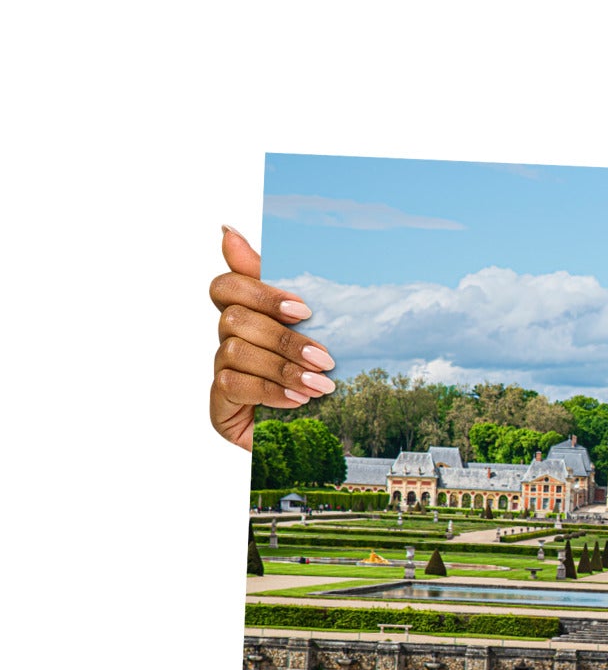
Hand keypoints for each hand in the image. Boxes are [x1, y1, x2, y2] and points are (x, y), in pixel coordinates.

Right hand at [208, 225, 335, 448]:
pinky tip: (298, 401)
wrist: (321, 441)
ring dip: (283, 368)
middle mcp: (228, 341)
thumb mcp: (316, 331)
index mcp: (250, 317)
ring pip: (234, 351)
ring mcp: (222, 373)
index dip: (259, 291)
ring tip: (321, 387)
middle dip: (284, 338)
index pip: (226, 285)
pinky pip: (232, 385)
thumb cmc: (320, 378)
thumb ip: (281, 287)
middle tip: (327, 358)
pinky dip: (270, 391)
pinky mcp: (219, 406)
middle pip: (234, 318)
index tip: (303, 309)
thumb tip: (227, 229)